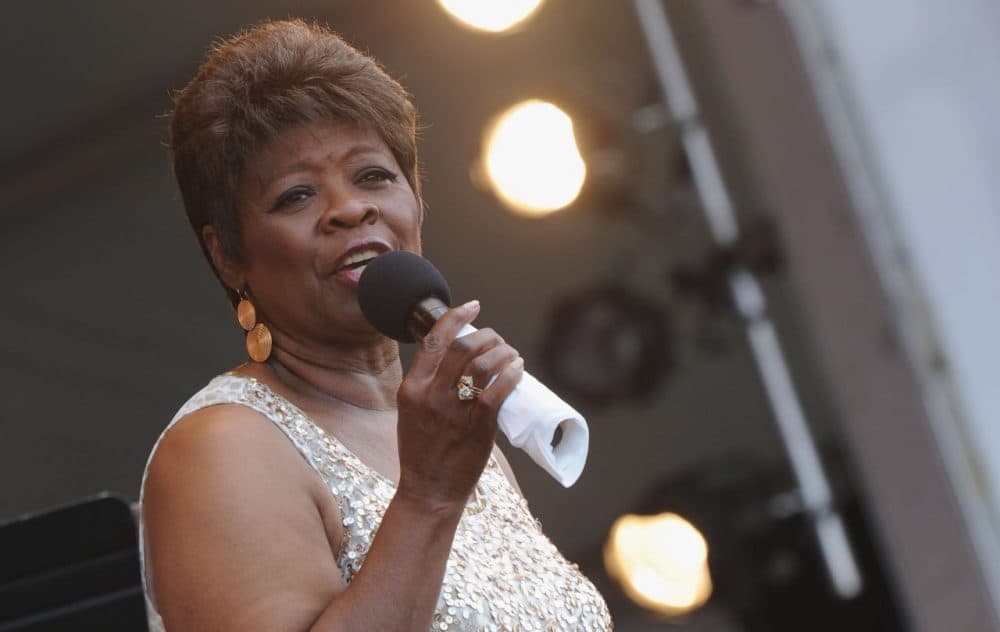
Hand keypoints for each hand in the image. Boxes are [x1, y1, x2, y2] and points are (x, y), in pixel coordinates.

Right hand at [395, 300, 523, 508]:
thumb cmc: (424, 451)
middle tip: (498, 340)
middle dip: (487, 336)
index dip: (456, 318)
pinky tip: (518, 370)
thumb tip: (464, 359)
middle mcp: (429, 396)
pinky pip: (497, 392)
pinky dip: (511, 375)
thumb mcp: (412, 412)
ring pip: (482, 365)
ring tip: (512, 355)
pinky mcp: (476, 427)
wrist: (429, 491)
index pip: (434, 341)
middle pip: (463, 348)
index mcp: (410, 388)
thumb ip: (430, 386)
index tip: (473, 306)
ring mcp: (453, 412)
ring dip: (503, 353)